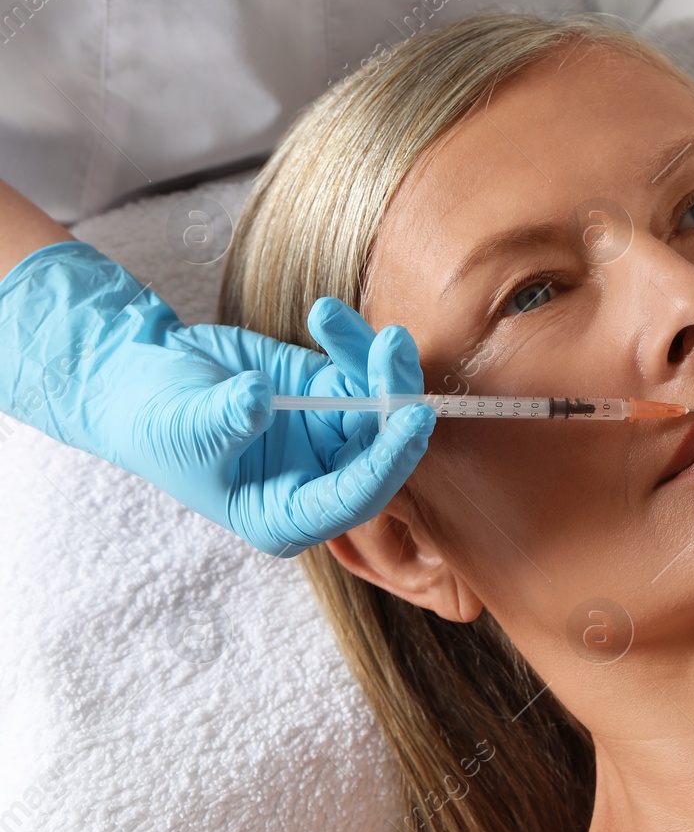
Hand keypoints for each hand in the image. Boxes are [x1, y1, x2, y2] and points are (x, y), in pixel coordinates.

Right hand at [0, 241, 435, 554]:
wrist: (142, 382)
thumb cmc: (156, 425)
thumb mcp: (183, 429)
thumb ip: (225, 420)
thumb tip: (260, 399)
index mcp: (287, 516)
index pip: (354, 497)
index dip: (387, 460)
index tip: (413, 417)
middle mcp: (320, 480)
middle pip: (381, 448)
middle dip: (395, 400)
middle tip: (394, 352)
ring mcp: (329, 434)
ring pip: (380, 404)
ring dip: (382, 366)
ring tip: (382, 334)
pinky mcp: (329, 392)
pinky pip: (357, 369)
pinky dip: (352, 341)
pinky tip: (326, 315)